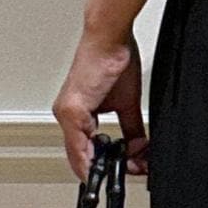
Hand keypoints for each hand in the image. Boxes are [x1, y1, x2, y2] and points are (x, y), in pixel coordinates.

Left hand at [52, 28, 147, 183]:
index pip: (88, 150)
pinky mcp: (72, 110)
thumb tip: (139, 147)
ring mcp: (67, 113)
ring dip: (104, 168)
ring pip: (78, 155)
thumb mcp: (127, 103)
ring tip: (128, 167)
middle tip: (134, 170)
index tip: (128, 169)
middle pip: (82, 157)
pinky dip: (92, 160)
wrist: (110, 38)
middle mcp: (68, 115)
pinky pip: (78, 145)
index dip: (107, 165)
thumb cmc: (115, 59)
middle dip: (109, 170)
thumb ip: (131, 128)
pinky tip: (106, 166)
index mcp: (79, 114)